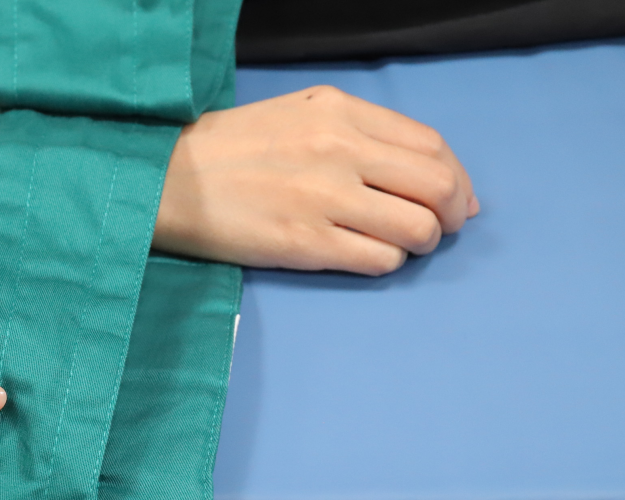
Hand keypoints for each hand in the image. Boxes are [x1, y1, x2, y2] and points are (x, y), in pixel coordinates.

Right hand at [157, 85, 478, 275]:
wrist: (168, 181)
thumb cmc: (231, 149)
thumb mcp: (298, 113)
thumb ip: (361, 134)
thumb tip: (428, 175)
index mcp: (340, 112)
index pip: (431, 146)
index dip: (456, 179)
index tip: (454, 200)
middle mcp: (340, 150)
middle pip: (437, 187)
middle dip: (450, 215)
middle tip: (439, 229)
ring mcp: (325, 199)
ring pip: (416, 228)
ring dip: (421, 243)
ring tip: (401, 245)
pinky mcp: (305, 243)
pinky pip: (379, 259)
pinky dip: (386, 262)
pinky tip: (366, 256)